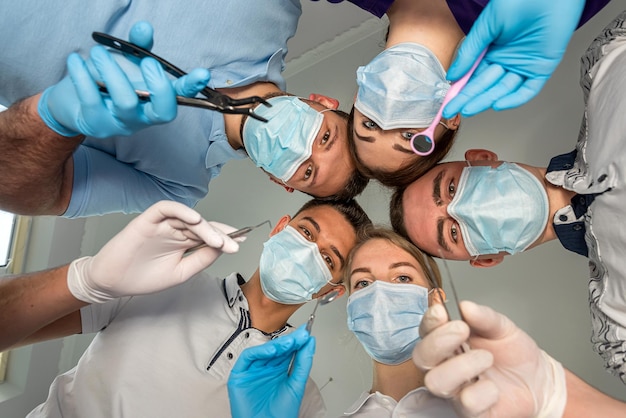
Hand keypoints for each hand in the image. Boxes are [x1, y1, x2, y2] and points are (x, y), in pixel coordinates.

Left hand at [38, 22, 209, 137]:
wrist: (72, 103)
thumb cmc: (106, 82)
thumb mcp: (125, 62)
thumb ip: (137, 46)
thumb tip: (144, 28)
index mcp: (155, 100)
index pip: (180, 96)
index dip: (192, 86)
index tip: (201, 73)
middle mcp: (144, 116)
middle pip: (163, 111)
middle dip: (158, 85)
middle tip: (146, 61)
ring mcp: (122, 123)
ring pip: (125, 102)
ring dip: (112, 71)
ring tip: (98, 53)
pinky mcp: (96, 125)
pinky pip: (92, 100)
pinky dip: (83, 75)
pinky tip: (76, 61)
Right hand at [67, 200, 239, 302]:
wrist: (113, 283)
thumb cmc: (144, 278)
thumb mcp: (181, 272)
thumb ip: (201, 259)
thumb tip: (223, 248)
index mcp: (183, 242)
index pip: (208, 234)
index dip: (226, 236)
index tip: (242, 242)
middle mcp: (175, 230)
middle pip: (202, 225)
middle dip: (220, 234)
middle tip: (234, 244)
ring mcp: (162, 224)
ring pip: (188, 218)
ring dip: (206, 227)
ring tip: (219, 240)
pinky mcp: (147, 220)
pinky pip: (166, 209)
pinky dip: (182, 211)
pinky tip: (196, 220)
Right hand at [228, 326, 314, 417]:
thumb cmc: (280, 414)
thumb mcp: (296, 384)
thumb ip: (303, 363)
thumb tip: (310, 342)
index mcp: (278, 370)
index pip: (287, 351)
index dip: (297, 341)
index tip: (307, 333)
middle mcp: (265, 368)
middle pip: (276, 349)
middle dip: (289, 341)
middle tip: (301, 335)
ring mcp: (252, 371)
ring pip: (262, 351)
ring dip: (277, 345)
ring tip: (290, 342)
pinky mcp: (239, 375)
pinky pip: (247, 357)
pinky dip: (259, 352)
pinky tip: (272, 351)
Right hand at [413, 301, 566, 417]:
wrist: (538, 380)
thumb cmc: (513, 353)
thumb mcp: (503, 327)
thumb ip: (484, 316)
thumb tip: (465, 306)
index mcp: (448, 340)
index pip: (426, 330)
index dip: (429, 321)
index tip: (442, 312)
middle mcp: (445, 365)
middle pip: (421, 357)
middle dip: (438, 342)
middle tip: (463, 330)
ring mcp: (455, 389)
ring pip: (436, 382)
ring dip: (461, 367)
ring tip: (486, 358)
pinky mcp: (469, 411)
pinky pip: (465, 404)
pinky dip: (483, 392)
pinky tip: (494, 387)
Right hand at [442, 0, 584, 117]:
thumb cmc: (518, 0)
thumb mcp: (486, 26)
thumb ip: (470, 52)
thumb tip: (453, 75)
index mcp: (491, 50)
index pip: (472, 76)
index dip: (459, 90)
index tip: (448, 103)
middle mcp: (506, 60)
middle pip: (485, 85)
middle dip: (469, 99)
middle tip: (454, 110)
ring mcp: (523, 65)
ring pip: (503, 89)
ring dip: (486, 100)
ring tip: (470, 109)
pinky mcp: (541, 67)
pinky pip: (527, 89)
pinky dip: (514, 99)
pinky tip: (497, 104)